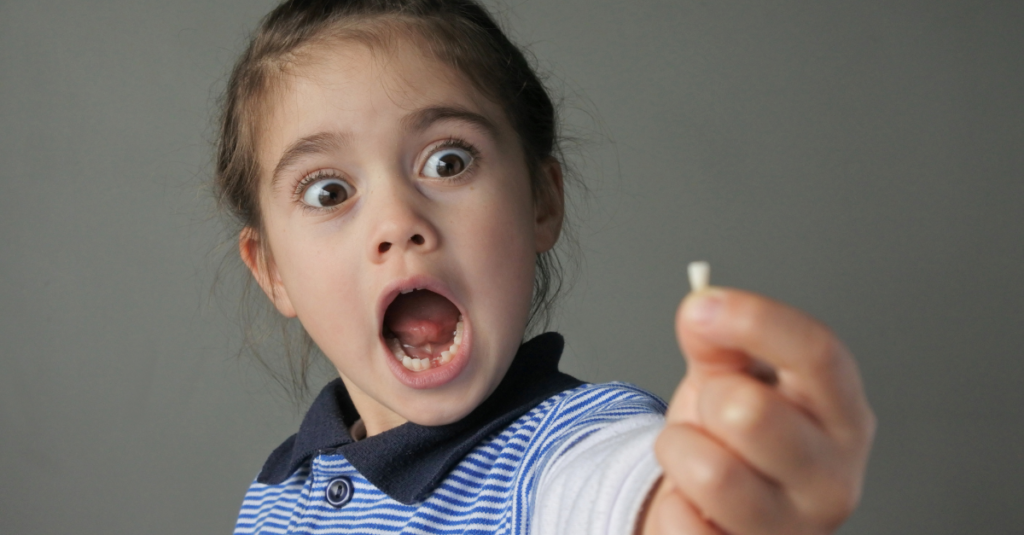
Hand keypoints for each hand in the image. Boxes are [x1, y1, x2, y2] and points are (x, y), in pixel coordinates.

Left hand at [640, 288, 874, 534]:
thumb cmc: (733, 440)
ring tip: (695, 455)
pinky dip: (672, 506)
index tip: (702, 307)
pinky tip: (693, 505)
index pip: (819, 355)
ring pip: (711, 473)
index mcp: (841, 413)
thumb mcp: (731, 377)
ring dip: (679, 453)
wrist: (715, 512)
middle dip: (708, 401)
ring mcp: (797, 529)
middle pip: (752, 413)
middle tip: (711, 412)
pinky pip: (684, 525)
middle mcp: (834, 476)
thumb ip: (719, 339)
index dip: (755, 321)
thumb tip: (703, 311)